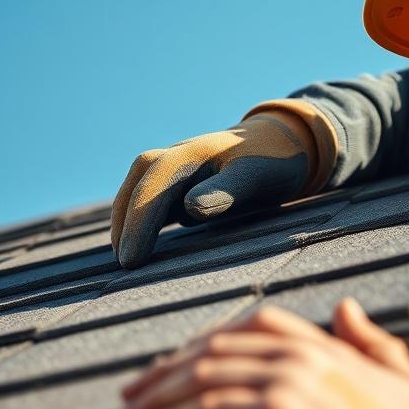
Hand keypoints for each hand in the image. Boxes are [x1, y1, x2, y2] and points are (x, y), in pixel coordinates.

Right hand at [110, 101, 335, 268]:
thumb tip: (190, 208)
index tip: (133, 257)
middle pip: (138, 186)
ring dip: (128, 220)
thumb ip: (226, 190)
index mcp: (191, 153)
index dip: (140, 222)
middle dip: (126, 224)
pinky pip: (153, 199)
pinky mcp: (182, 182)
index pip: (154, 188)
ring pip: (140, 190)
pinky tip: (141, 245)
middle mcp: (176, 157)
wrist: (283, 143)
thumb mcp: (256, 175)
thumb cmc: (272, 161)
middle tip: (125, 264)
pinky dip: (142, 220)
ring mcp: (177, 169)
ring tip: (125, 258)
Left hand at [119, 300, 408, 408]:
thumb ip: (373, 344)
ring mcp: (298, 382)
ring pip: (208, 373)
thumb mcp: (407, 384)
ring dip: (161, 394)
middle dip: (171, 368)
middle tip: (136, 391)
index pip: (257, 326)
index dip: (208, 342)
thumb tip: (345, 307)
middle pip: (220, 345)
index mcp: (334, 349)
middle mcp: (311, 355)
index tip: (176, 365)